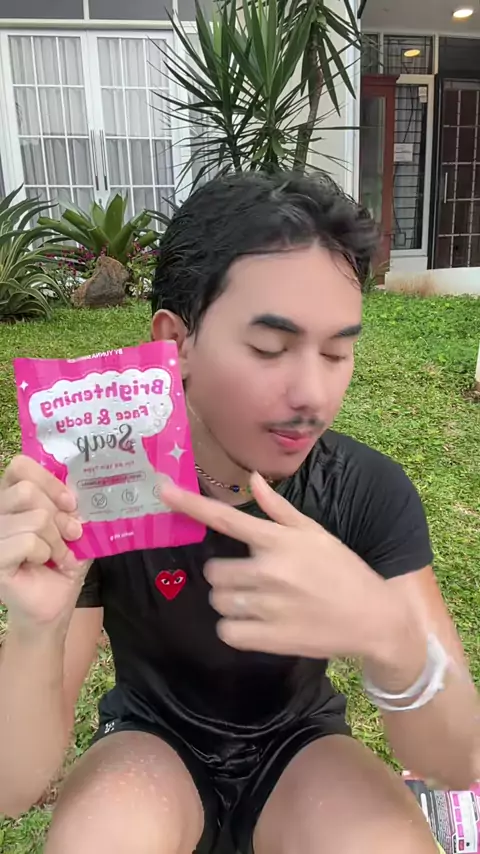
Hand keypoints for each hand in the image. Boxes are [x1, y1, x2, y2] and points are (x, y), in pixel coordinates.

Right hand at [0, 456, 89, 628]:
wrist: (53, 605)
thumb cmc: (60, 564)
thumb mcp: (72, 528)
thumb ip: (71, 505)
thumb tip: (78, 489)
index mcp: (13, 499)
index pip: (19, 467)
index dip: (47, 480)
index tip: (70, 502)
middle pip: (27, 491)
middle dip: (58, 515)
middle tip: (71, 534)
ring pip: (34, 518)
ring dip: (56, 540)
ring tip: (59, 555)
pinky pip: (27, 541)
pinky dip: (46, 553)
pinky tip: (46, 564)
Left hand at [161, 473, 409, 661]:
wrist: (372, 618)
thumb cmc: (342, 570)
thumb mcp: (315, 533)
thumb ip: (279, 509)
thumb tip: (252, 478)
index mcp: (279, 541)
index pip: (226, 519)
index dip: (190, 504)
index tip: (162, 489)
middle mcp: (270, 570)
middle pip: (213, 571)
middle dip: (226, 575)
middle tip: (252, 579)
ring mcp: (268, 606)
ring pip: (218, 600)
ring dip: (230, 600)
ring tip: (258, 601)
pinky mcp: (269, 639)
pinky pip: (226, 631)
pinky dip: (235, 628)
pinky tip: (257, 623)